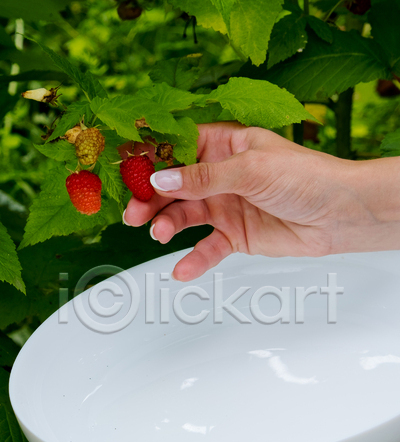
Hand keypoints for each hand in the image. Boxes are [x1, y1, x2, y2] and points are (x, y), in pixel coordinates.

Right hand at [123, 122, 399, 280]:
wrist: (337, 215)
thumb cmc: (305, 177)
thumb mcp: (251, 169)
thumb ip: (203, 178)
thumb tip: (161, 178)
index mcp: (224, 145)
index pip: (177, 146)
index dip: (150, 156)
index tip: (124, 167)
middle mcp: (220, 175)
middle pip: (174, 185)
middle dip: (151, 198)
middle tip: (134, 212)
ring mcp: (226, 205)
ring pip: (185, 215)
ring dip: (167, 225)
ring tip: (159, 234)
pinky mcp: (235, 235)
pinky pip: (207, 247)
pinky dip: (194, 259)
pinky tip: (181, 271)